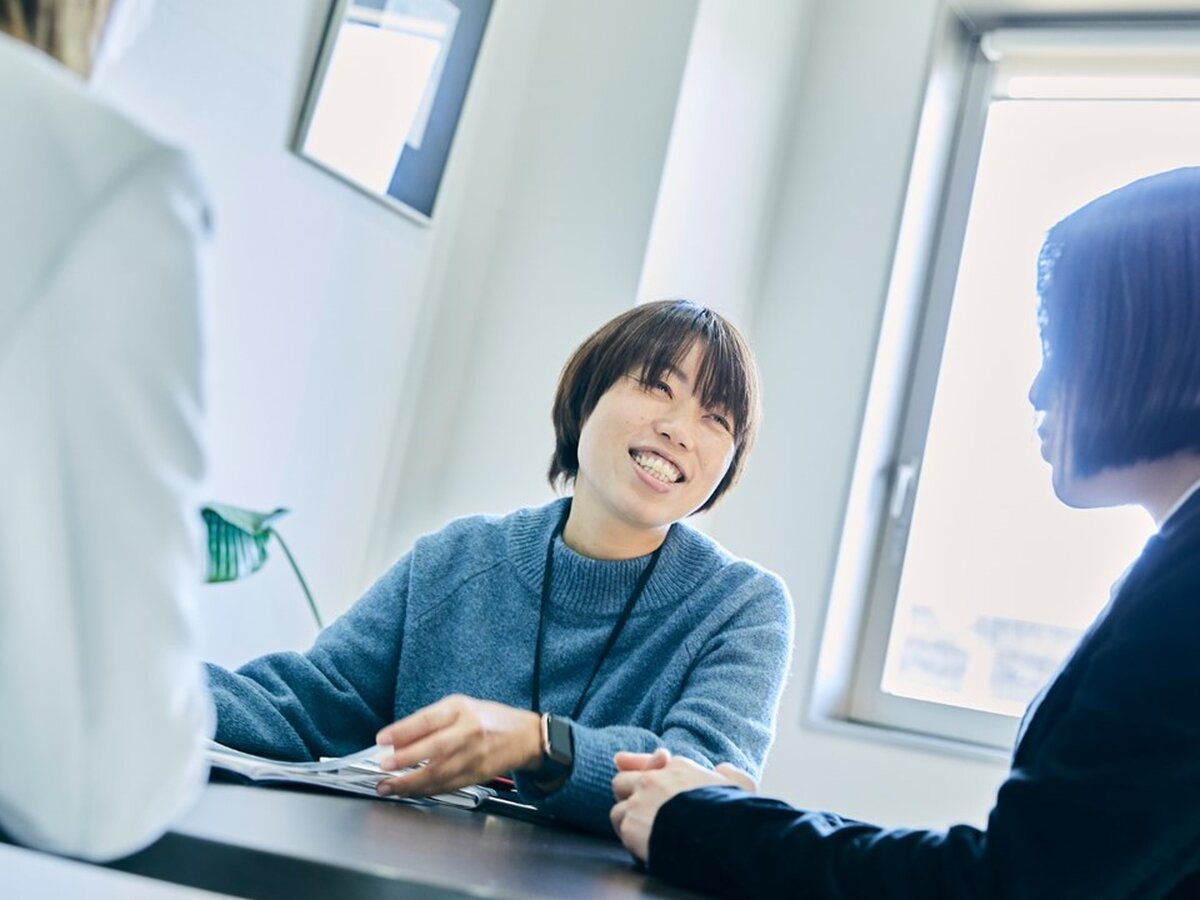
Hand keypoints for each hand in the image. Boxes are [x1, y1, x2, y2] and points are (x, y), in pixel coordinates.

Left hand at [374, 694, 541, 797]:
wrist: (525, 737)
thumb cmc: (488, 718)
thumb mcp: (459, 707)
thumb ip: (430, 721)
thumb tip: (397, 739)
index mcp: (461, 710)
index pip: (429, 719)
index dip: (404, 730)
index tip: (382, 739)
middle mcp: (468, 732)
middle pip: (434, 748)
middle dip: (405, 760)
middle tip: (383, 767)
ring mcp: (473, 757)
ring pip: (438, 773)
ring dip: (409, 783)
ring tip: (387, 787)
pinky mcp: (476, 776)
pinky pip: (446, 786)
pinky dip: (424, 791)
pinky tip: (408, 792)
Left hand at [610, 754, 755, 862]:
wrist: (720, 834)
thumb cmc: (733, 812)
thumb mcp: (741, 785)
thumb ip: (729, 773)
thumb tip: (722, 768)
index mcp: (678, 767)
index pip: (650, 761)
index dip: (641, 767)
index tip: (629, 766)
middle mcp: (653, 780)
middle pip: (622, 781)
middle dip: (628, 794)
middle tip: (639, 809)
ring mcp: (639, 802)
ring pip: (618, 808)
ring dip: (627, 820)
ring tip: (642, 833)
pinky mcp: (631, 826)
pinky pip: (621, 830)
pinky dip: (629, 839)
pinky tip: (644, 846)